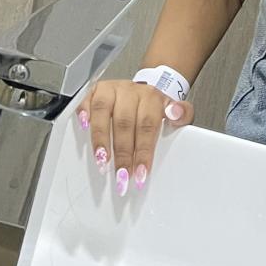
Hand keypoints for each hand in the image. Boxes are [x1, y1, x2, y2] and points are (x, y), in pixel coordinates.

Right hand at [79, 78, 194, 194]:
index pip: (147, 125)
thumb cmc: (154, 108)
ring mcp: (112, 89)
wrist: (144, 89)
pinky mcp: (96, 90)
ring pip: (103, 110)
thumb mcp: (174, 111)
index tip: (140, 174)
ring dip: (101, 138)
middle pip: (125, 122)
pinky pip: (87, 98)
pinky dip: (83, 112)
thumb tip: (177, 113)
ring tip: (102, 161)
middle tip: (121, 177)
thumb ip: (182, 114)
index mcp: (151, 98)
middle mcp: (130, 92)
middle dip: (122, 153)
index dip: (143, 151)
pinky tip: (83, 127)